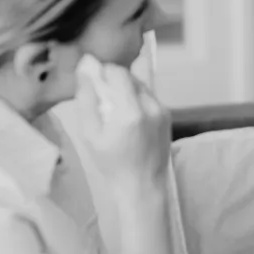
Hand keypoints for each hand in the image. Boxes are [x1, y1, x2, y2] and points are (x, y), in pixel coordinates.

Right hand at [73, 55, 171, 188]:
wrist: (143, 185)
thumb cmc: (112, 163)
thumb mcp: (90, 135)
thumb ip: (86, 100)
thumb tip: (85, 69)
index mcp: (130, 112)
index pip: (119, 72)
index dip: (105, 72)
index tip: (95, 82)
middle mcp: (151, 106)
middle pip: (132, 74)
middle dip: (116, 79)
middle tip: (104, 95)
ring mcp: (162, 110)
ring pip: (143, 83)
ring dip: (128, 87)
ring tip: (116, 107)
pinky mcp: (167, 115)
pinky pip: (150, 96)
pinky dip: (138, 98)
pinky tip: (129, 116)